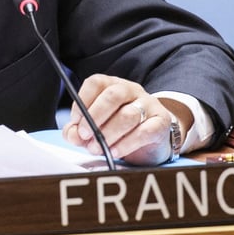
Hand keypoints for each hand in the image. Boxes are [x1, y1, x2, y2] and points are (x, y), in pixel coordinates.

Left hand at [62, 74, 187, 165]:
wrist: (152, 140)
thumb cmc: (119, 130)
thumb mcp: (95, 128)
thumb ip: (79, 130)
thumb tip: (72, 134)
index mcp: (112, 85)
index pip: (96, 83)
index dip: (82, 101)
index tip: (76, 121)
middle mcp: (131, 90)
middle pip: (113, 95)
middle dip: (95, 117)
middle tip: (84, 135)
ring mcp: (148, 104)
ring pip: (128, 115)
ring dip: (109, 134)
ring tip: (98, 148)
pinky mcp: (161, 122)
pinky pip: (144, 131)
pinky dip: (126, 144)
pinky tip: (115, 151)